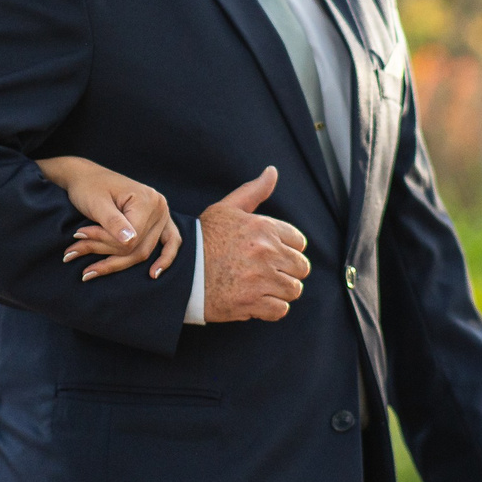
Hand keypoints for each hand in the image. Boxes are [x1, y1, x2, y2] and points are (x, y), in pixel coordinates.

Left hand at [37, 155, 184, 280]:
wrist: (87, 177)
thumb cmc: (89, 187)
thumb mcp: (96, 204)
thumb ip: (113, 223)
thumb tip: (130, 242)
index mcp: (147, 200)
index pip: (131, 238)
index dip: (103, 242)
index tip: (77, 237)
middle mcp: (160, 208)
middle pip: (137, 247)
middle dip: (104, 253)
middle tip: (72, 253)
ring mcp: (162, 215)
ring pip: (144, 251)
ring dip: (116, 261)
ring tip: (88, 270)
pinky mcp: (159, 221)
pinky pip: (169, 243)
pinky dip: (163, 258)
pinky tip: (153, 274)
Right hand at [200, 166, 309, 321]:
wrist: (179, 271)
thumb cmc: (203, 239)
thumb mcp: (226, 209)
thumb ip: (253, 191)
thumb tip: (272, 171)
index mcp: (263, 228)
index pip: (299, 242)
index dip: (287, 249)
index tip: (272, 255)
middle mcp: (266, 252)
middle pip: (301, 267)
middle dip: (288, 271)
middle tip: (269, 273)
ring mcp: (260, 279)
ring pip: (293, 290)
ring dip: (281, 291)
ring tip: (262, 287)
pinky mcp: (252, 303)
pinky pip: (280, 310)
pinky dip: (271, 309)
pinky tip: (256, 301)